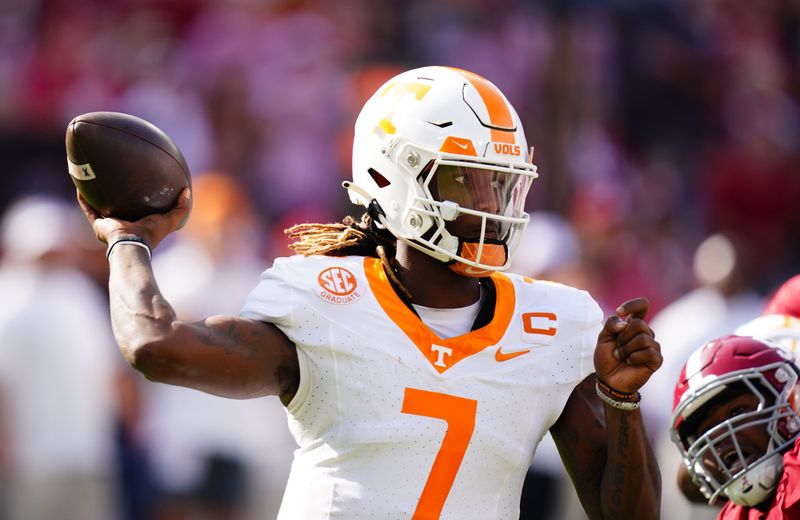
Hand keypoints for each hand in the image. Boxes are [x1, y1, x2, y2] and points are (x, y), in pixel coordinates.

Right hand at [77, 187, 191, 248]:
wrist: (131, 243)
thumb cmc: (151, 233)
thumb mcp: (170, 219)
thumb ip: (181, 207)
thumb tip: (187, 190)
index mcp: (138, 224)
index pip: (137, 209)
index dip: (137, 198)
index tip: (137, 184)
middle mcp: (122, 224)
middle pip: (117, 207)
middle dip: (115, 195)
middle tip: (113, 177)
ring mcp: (108, 225)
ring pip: (99, 207)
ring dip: (95, 195)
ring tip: (92, 178)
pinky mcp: (98, 224)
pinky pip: (88, 209)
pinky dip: (83, 198)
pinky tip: (79, 185)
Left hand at [593, 297, 661, 393]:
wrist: (608, 380)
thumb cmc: (607, 358)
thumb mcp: (603, 338)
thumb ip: (611, 325)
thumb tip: (625, 323)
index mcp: (633, 325)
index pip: (642, 306)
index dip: (632, 305)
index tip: (619, 312)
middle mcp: (645, 333)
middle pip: (638, 323)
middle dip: (622, 337)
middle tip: (617, 347)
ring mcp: (652, 346)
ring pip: (643, 338)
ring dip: (626, 349)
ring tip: (621, 357)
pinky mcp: (656, 359)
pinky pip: (648, 352)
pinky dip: (633, 358)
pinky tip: (630, 362)